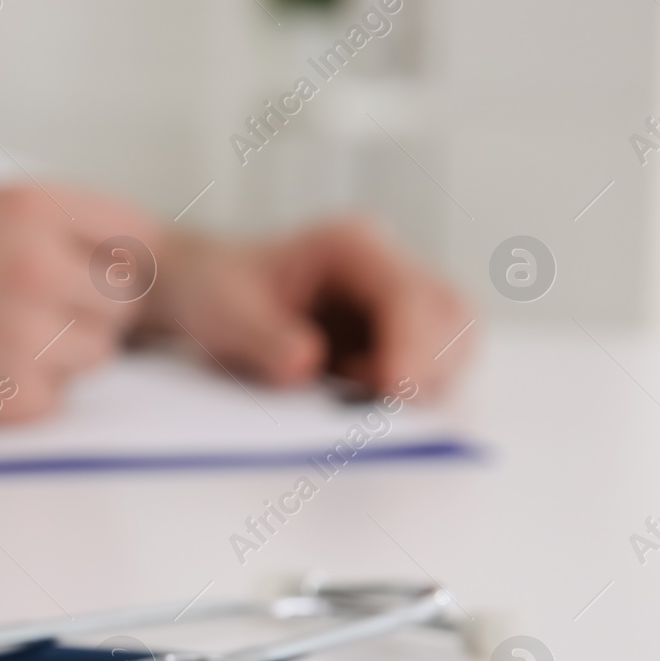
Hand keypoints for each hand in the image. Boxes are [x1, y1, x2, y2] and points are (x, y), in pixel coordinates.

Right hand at [0, 186, 156, 421]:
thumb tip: (117, 253)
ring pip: (96, 354)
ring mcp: (26, 335)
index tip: (95, 274)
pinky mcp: (10, 397)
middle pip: (124, 299)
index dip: (117, 259)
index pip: (134, 233)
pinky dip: (24, 395)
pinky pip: (57, 399)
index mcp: (26, 207)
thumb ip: (42, 223)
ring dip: (59, 355)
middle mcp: (36, 267)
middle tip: (33, 315)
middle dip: (90, 309)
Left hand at [138, 219, 474, 397]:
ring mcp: (397, 300)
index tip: (394, 390)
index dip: (411, 346)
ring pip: (452, 343)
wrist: (207, 290)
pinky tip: (363, 405)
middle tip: (387, 414)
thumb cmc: (216, 292)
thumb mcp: (225, 314)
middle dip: (431, 369)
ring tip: (365, 409)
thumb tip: (307, 366)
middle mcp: (388, 266)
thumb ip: (264, 339)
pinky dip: (409, 392)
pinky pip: (429, 366)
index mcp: (352, 246)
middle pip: (451, 316)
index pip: (408, 295)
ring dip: (425, 384)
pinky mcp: (396, 334)